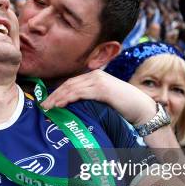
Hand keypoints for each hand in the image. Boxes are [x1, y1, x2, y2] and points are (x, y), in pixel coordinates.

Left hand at [40, 69, 156, 125]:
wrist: (141, 108)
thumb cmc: (123, 107)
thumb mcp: (104, 100)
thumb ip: (90, 99)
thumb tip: (75, 109)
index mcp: (94, 77)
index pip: (71, 83)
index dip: (58, 92)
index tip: (48, 102)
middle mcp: (95, 76)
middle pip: (68, 84)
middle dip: (54, 95)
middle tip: (43, 106)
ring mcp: (99, 81)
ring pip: (72, 88)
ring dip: (58, 97)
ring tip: (48, 107)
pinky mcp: (102, 89)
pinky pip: (80, 93)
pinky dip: (68, 98)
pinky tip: (60, 104)